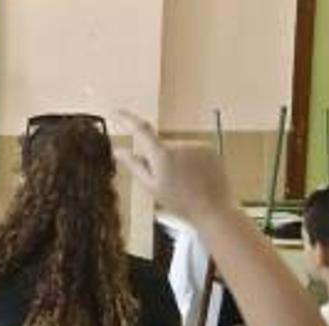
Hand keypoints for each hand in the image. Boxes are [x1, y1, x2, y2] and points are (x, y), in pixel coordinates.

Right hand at [113, 110, 234, 223]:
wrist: (212, 209)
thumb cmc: (178, 202)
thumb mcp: (151, 186)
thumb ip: (134, 165)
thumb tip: (118, 150)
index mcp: (162, 155)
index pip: (140, 129)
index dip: (127, 119)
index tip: (116, 112)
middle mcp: (179, 144)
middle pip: (161, 145)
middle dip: (158, 157)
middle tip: (165, 180)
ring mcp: (195, 145)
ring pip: (177, 149)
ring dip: (176, 160)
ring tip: (184, 182)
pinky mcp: (208, 148)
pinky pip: (192, 150)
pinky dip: (190, 161)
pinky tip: (195, 177)